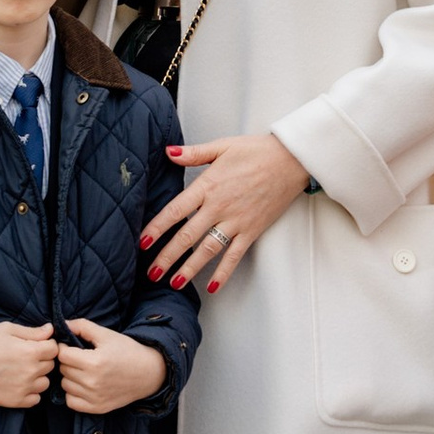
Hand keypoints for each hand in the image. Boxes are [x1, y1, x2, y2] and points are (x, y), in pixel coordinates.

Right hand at [0, 321, 57, 408]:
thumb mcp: (6, 329)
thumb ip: (32, 332)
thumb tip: (50, 330)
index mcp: (30, 351)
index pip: (54, 349)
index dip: (47, 345)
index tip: (37, 344)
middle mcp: (30, 372)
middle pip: (50, 365)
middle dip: (42, 359)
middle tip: (25, 356)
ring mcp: (23, 389)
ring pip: (45, 383)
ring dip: (38, 377)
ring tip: (22, 371)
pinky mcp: (15, 402)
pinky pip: (35, 399)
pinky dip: (31, 392)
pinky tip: (19, 384)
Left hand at [57, 320, 166, 413]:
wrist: (148, 373)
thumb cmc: (127, 351)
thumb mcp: (106, 334)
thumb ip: (82, 326)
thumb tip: (63, 324)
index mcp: (95, 362)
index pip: (63, 355)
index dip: (64, 347)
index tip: (70, 346)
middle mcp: (93, 382)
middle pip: (63, 369)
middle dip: (68, 361)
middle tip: (80, 357)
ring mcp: (94, 397)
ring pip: (65, 385)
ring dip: (70, 377)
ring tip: (82, 371)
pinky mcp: (97, 408)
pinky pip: (71, 402)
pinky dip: (73, 393)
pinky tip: (83, 385)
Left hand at [142, 132, 310, 295]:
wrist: (290, 160)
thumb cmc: (256, 151)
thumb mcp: (222, 146)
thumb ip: (193, 153)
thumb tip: (168, 151)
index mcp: (208, 185)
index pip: (175, 211)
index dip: (157, 228)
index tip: (142, 242)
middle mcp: (219, 207)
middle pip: (187, 236)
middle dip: (167, 256)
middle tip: (151, 272)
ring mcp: (236, 221)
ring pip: (207, 250)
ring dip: (189, 268)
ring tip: (173, 282)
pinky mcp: (252, 230)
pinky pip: (234, 256)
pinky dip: (223, 272)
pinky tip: (212, 286)